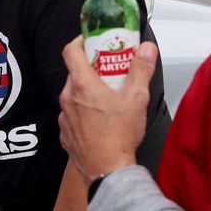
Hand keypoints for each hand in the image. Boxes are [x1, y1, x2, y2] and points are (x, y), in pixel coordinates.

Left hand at [57, 37, 156, 181]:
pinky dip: (84, 111)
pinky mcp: (65, 132)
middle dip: (92, 68)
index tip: (93, 40)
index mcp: (82, 85)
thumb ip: (141, 69)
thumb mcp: (136, 98)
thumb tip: (146, 49)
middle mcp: (67, 98)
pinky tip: (101, 118)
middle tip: (111, 70)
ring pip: (74, 94)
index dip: (80, 41)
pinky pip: (72, 113)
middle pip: (75, 72)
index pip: (70, 51)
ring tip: (110, 96)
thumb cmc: (119, 136)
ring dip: (88, 91)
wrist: (108, 171)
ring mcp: (64, 116)